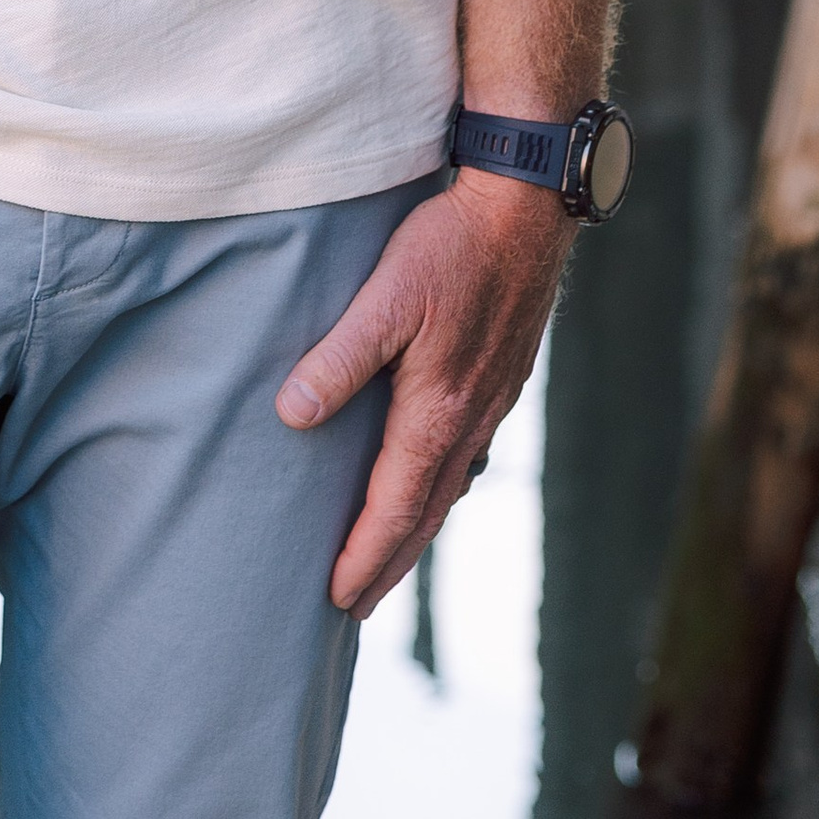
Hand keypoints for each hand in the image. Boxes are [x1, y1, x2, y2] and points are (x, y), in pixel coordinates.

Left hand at [275, 172, 569, 614]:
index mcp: (439, 411)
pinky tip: (431, 483)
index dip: (363, 556)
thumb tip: (292, 415)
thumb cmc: (450, 246)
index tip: (334, 598)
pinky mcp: (499, 379)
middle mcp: (471, 420)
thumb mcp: (384, 296)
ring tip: (387, 560)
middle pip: (424, 513)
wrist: (526, 210)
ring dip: (415, 531)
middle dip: (388, 564)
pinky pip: (466, 457)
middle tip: (353, 608)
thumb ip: (339, 356)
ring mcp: (491, 403)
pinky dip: (440, 488)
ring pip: (448, 488)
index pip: (394, 506)